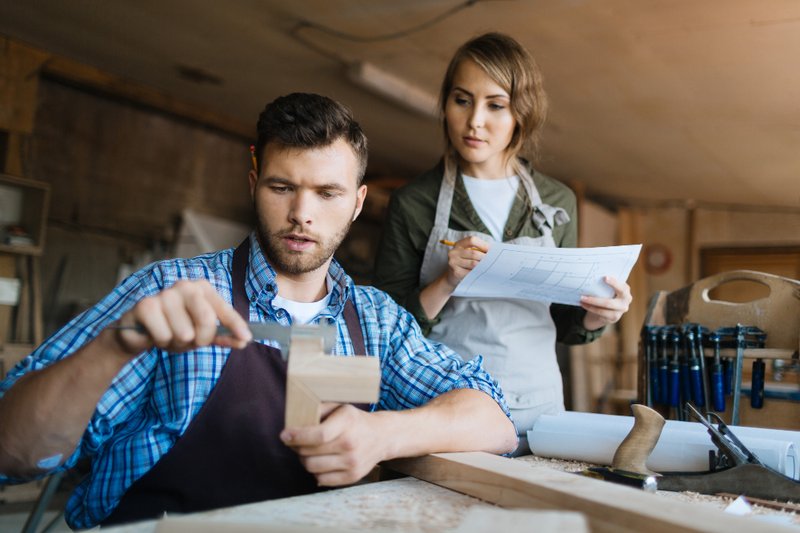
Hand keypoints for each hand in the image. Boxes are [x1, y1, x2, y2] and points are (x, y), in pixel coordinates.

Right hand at [113, 279, 251, 355]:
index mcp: (202, 289)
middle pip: (206, 320)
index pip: (224, 309)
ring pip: (184, 332)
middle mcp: (185, 286)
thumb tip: (244, 341)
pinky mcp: (146, 305)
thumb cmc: (174, 328)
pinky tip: (154, 333)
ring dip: (177, 343)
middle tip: (190, 341)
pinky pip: (164, 336)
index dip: (235, 325)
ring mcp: (165, 294)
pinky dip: (161, 342)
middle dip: (201, 339)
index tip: (246, 339)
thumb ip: (222, 336)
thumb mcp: (201, 334)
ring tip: (169, 335)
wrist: (138, 332)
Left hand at [280, 404, 386, 485]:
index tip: (284, 435)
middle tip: (293, 442)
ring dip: (303, 459)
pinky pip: (321, 479)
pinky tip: (319, 461)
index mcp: (347, 422)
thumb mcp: (339, 407)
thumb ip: (317, 411)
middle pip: (310, 452)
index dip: (297, 436)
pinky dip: (315, 471)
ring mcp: (353, 462)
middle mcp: (351, 443)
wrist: (382, 436)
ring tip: (307, 451)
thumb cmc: (354, 420)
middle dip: (296, 447)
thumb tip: (292, 422)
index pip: (318, 435)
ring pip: (312, 467)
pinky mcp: (353, 476)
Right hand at [442, 236, 489, 289]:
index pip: (472, 240)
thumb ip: (479, 250)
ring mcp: (453, 262)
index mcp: (458, 244)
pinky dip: (477, 273)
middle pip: (474, 253)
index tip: (490, 250)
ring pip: (474, 263)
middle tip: (492, 261)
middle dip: (485, 258)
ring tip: (487, 267)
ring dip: (482, 266)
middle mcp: (454, 252)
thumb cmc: (464, 263)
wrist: (452, 277)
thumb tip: (493, 250)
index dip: (483, 244)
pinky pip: (471, 272)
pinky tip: (480, 273)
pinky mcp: (455, 272)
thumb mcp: (468, 253)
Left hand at [580, 276, 631, 330]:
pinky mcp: (614, 318)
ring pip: (603, 310)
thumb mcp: (609, 288)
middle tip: (582, 296)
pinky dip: (590, 308)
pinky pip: (600, 313)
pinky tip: (584, 304)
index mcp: (625, 290)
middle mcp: (625, 302)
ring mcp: (620, 311)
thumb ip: (605, 284)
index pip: (622, 288)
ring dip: (591, 304)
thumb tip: (592, 278)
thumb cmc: (608, 293)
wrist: (610, 308)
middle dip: (595, 300)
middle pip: (609, 303)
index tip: (604, 278)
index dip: (614, 283)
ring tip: (581, 299)